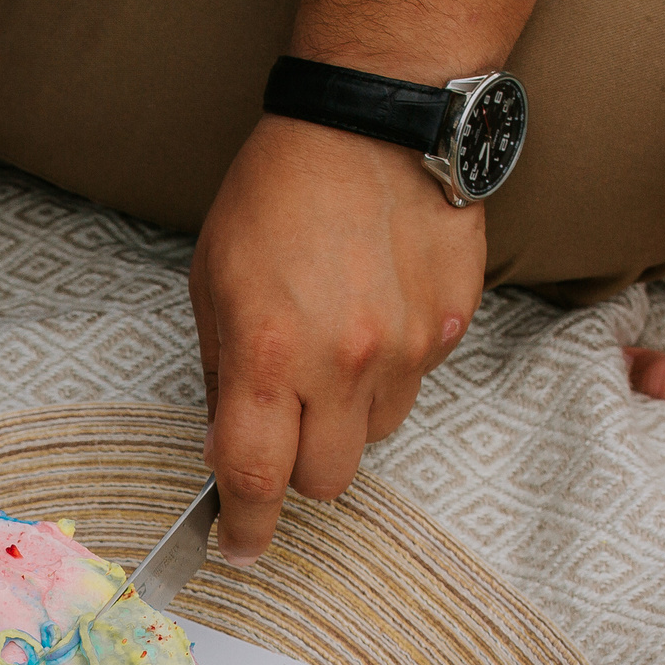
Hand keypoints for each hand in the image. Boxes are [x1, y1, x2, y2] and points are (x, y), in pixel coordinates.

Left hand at [191, 116, 483, 561]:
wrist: (374, 118)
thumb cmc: (279, 189)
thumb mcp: (213, 282)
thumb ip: (222, 374)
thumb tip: (228, 447)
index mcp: (270, 355)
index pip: (256, 478)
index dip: (244, 527)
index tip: (238, 546)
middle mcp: (343, 363)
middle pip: (327, 481)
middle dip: (300, 469)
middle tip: (287, 424)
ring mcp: (406, 348)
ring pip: (377, 435)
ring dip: (350, 416)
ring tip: (335, 342)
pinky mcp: (451, 325)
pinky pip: (417, 380)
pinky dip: (392, 366)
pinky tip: (374, 306)